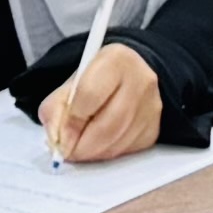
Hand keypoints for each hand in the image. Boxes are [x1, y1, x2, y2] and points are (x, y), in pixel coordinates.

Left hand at [37, 44, 165, 162]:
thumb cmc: (97, 79)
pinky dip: (108, 153)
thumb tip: (57, 140)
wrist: (130, 75)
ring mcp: (152, 106)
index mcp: (116, 59)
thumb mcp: (72, 83)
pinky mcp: (155, 127)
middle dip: (82, 146)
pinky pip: (128, 150)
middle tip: (67, 152)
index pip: (89, 95)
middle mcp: (140, 80)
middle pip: (107, 125)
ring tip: (80, 149)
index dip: (70, 122)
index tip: (59, 137)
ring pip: (118, 143)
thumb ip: (56, 108)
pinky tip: (99, 145)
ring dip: (93, 153)